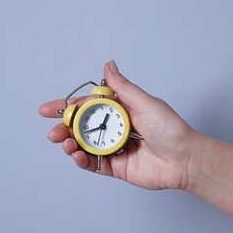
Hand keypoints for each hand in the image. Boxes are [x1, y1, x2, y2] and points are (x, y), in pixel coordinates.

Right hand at [39, 61, 200, 189]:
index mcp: (119, 111)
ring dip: (71, 145)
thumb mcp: (144, 102)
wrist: (185, 159)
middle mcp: (114, 129)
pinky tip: (78, 156)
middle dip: (64, 130)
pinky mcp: (117, 166)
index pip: (87, 107)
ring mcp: (114, 149)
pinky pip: (94, 164)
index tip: (48, 109)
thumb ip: (122, 87)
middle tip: (54, 133)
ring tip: (66, 144)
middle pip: (81, 128)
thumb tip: (108, 65)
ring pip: (85, 146)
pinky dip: (83, 161)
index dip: (66, 107)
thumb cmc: (170, 129)